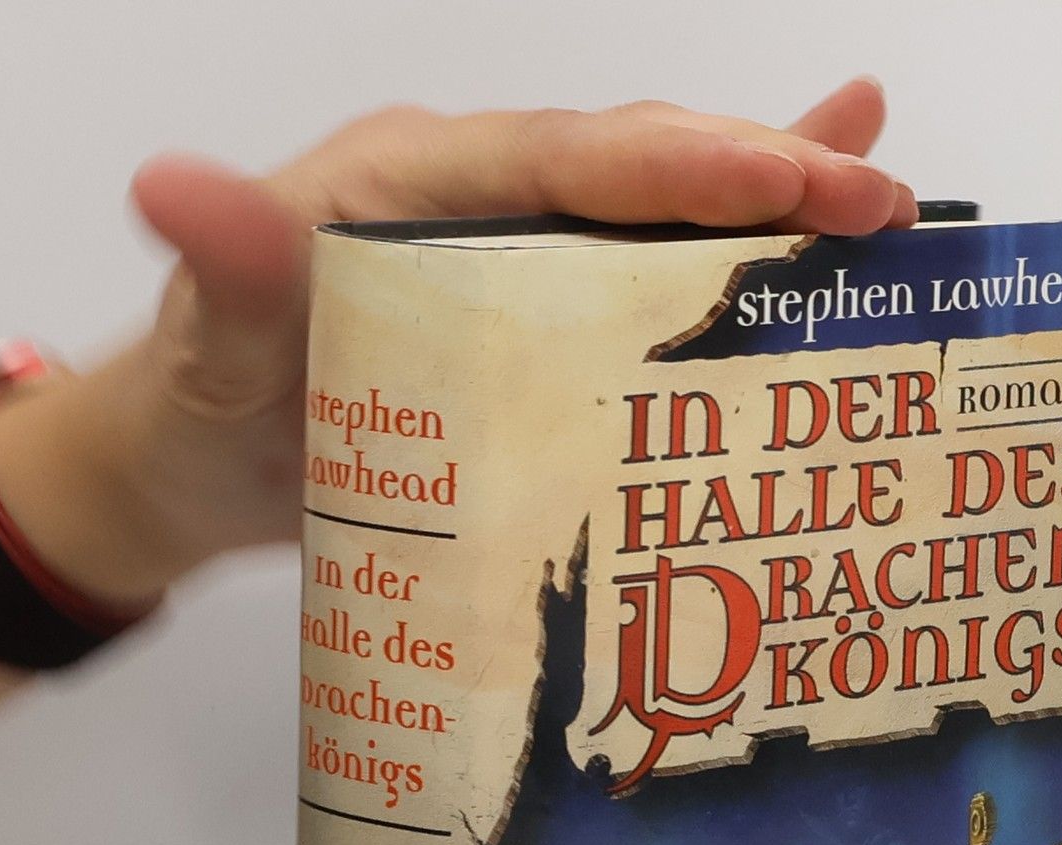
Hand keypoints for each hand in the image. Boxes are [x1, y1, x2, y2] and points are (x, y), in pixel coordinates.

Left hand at [0, 81, 911, 608]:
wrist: (193, 468)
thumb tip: (177, 188)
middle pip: (639, 171)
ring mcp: (509, 263)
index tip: (806, 180)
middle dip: (764, 178)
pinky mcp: (528, 326)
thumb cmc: (202, 403)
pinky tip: (800, 245)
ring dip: (768, 204)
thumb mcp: (212, 347)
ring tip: (883, 193)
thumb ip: (226, 271)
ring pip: (657, 217)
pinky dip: (721, 261)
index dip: (696, 165)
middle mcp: (477, 206)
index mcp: (412, 186)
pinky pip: (635, 283)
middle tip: (883, 204)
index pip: (573, 159)